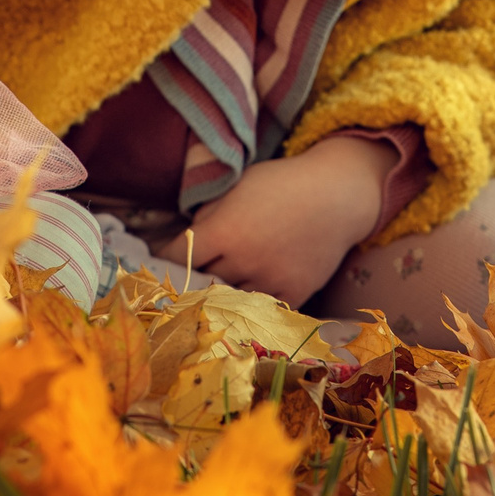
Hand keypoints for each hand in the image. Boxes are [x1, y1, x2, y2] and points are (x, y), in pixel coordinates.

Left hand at [181, 137, 399, 307]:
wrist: (336, 196)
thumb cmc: (282, 183)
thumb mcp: (239, 186)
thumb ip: (211, 213)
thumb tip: (190, 237)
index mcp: (225, 230)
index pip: (179, 255)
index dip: (165, 259)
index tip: (158, 263)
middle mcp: (245, 260)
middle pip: (202, 282)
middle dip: (190, 282)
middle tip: (180, 285)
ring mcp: (270, 280)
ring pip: (230, 300)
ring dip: (219, 298)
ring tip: (210, 298)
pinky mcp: (294, 293)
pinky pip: (263, 311)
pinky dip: (251, 308)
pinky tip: (244, 306)